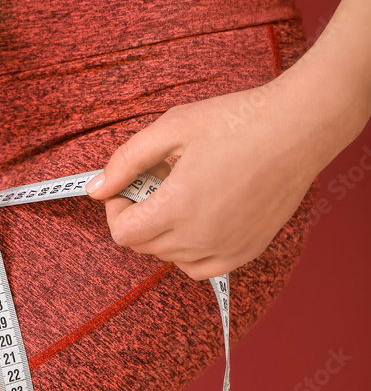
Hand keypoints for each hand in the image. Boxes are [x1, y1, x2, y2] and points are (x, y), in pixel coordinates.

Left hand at [85, 80, 322, 280]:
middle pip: (144, 246)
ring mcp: (227, 249)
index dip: (116, 207)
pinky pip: (203, 268)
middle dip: (138, 215)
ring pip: (172, 259)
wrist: (295, 129)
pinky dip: (190, 250)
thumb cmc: (235, 122)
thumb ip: (126, 161)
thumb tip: (95, 188)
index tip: (128, 185)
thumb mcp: (170, 129)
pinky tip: (199, 217)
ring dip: (163, 233)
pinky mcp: (248, 250)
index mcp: (177, 208)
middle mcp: (200, 238)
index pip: (123, 233)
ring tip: (181, 193)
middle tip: (156, 180)